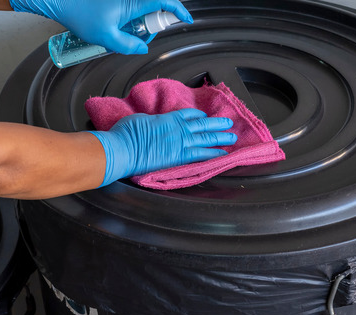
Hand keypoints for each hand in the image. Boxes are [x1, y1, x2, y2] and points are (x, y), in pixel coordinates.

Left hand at [9, 0, 192, 54]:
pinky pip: (132, 8)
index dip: (179, 11)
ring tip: (122, 33)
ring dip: (140, 23)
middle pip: (155, 7)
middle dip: (154, 24)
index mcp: (134, 1)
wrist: (60, 0)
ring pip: (143, 8)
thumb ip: (128, 45)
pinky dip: (131, 19)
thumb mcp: (106, 37)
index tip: (186, 20)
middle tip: (140, 38)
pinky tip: (116, 26)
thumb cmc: (79, 14)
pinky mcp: (117, 0)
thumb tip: (142, 47)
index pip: (166, 2)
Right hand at [90, 109, 235, 186]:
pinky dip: (213, 153)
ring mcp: (180, 143)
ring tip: (232, 137)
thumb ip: (153, 122)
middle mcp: (178, 129)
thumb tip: (155, 124)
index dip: (198, 115)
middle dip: (217, 124)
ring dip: (221, 137)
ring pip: (206, 138)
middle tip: (228, 123)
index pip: (188, 115)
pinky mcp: (179, 158)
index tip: (204, 115)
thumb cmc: (126, 134)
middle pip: (202, 125)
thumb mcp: (140, 120)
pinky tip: (223, 154)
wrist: (123, 149)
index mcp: (167, 118)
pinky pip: (202, 155)